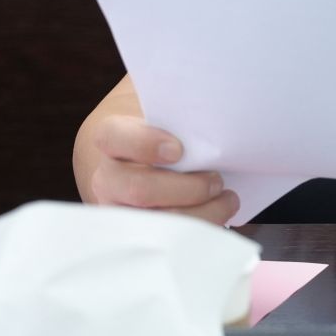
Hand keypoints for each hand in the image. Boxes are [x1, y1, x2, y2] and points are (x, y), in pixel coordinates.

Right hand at [75, 102, 239, 225]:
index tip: (179, 150)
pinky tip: (220, 220)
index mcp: (113, 140)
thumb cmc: (164, 135)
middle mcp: (108, 179)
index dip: (144, 144)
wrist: (142, 166)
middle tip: (217, 181)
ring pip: (156, 222)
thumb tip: (215, 92)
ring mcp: (119, 212)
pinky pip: (166, 243)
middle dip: (186, 189)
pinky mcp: (135, 238)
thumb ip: (178, 107)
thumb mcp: (165, 115)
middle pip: (139, 189)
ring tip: (227, 201)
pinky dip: (198, 233)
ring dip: (200, 215)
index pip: (113, 137)